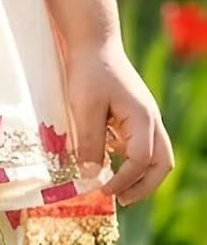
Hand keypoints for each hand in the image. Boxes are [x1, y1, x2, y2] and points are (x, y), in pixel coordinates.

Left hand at [65, 42, 173, 205]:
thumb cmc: (89, 72)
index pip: (141, 160)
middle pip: (161, 162)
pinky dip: (130, 161)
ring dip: (139, 175)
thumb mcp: (84, 108)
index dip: (124, 180)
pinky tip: (107, 164)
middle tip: (120, 200)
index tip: (102, 191)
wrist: (94, 44)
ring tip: (114, 189)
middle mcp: (150, 120)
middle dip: (144, 186)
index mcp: (143, 118)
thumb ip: (88, 142)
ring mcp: (145, 118)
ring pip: (155, 156)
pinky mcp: (134, 117)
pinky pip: (140, 146)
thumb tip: (90, 176)